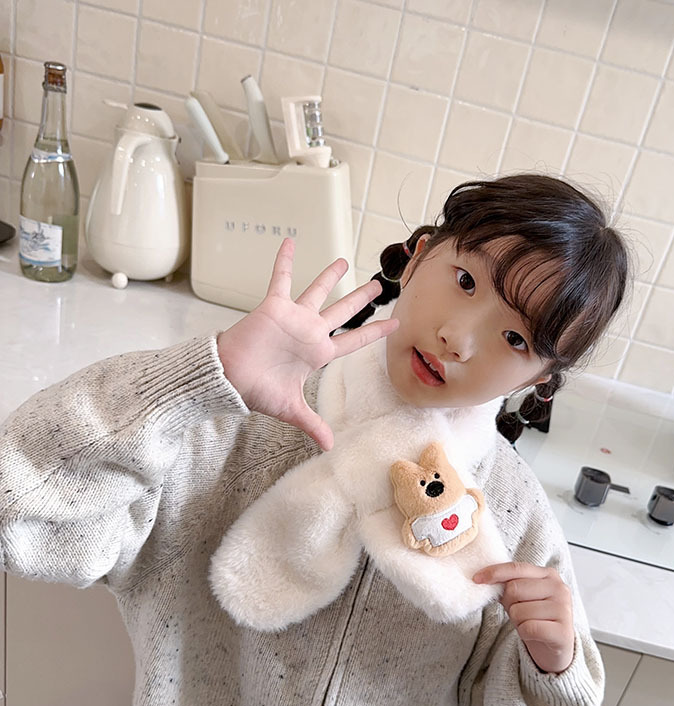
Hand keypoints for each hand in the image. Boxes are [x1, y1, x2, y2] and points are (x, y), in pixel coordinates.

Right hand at [217, 238, 398, 450]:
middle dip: (361, 298)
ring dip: (329, 275)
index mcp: (319, 353)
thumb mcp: (290, 409)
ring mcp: (293, 317)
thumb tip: (329, 447)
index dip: (375, 331)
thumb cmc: (257, 391)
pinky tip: (290, 241)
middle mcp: (310, 332)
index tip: (395, 323)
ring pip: (317, 290)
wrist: (230, 379)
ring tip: (343, 259)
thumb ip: (312, 424)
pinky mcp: (273, 307)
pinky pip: (280, 279)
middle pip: (342, 311)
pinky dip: (284, 261)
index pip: (354, 340)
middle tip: (378, 284)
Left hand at [473, 562, 574, 673]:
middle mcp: (559, 588)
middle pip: (514, 589)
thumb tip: (482, 577)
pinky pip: (528, 628)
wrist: (556, 647)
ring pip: (519, 611)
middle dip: (509, 604)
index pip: (517, 568)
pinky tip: (534, 634)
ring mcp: (563, 609)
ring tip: (529, 623)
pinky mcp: (562, 632)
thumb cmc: (535, 617)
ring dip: (517, 621)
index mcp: (549, 575)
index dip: (495, 572)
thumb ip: (508, 584)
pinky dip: (524, 633)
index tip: (476, 578)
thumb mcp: (521, 597)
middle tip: (519, 612)